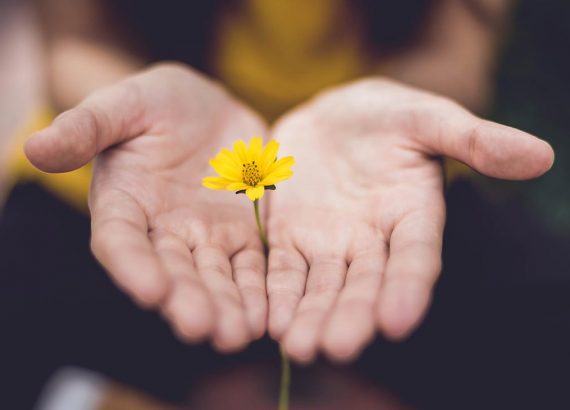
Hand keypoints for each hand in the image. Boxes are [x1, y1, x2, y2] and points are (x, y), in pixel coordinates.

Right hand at [25, 63, 267, 351]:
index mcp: (125, 204)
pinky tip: (267, 316)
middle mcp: (162, 231)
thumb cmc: (157, 103)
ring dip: (225, 307)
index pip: (121, 241)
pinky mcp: (242, 234)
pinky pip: (251, 266)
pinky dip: (258, 291)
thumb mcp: (124, 104)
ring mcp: (205, 237)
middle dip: (186, 300)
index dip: (133, 266)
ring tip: (238, 334)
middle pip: (172, 271)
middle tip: (202, 328)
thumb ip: (87, 126)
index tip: (150, 290)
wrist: (207, 109)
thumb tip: (34, 147)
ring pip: (214, 277)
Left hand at [266, 78, 553, 361]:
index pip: (415, 257)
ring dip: (311, 317)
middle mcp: (372, 241)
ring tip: (299, 347)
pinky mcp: (290, 238)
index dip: (408, 287)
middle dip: (351, 315)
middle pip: (364, 284)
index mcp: (412, 215)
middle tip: (337, 348)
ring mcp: (329, 243)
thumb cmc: (387, 116)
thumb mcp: (428, 118)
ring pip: (322, 287)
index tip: (397, 321)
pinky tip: (269, 321)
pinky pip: (283, 271)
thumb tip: (541, 156)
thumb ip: (474, 139)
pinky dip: (277, 295)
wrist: (332, 117)